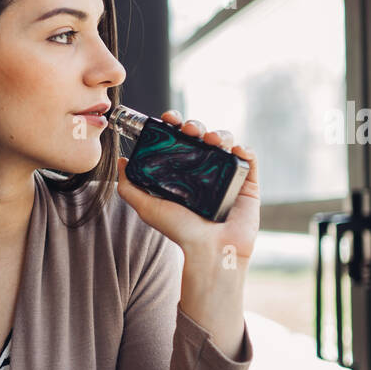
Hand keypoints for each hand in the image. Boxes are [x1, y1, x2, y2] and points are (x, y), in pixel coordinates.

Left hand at [115, 110, 259, 261]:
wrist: (210, 250)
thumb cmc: (179, 231)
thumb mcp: (147, 208)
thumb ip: (129, 187)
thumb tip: (121, 161)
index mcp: (183, 173)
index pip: (179, 141)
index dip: (175, 125)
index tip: (168, 119)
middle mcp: (205, 171)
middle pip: (203, 136)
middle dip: (196, 126)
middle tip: (190, 129)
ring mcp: (227, 176)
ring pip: (226, 143)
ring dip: (220, 134)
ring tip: (212, 140)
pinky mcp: (248, 184)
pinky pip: (249, 159)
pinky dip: (244, 150)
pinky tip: (236, 150)